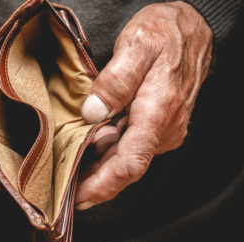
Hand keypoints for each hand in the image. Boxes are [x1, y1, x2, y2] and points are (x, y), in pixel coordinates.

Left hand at [76, 1, 211, 209]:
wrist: (191, 28)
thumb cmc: (166, 33)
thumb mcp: (138, 45)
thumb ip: (115, 81)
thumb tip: (93, 113)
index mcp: (157, 112)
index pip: (130, 163)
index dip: (104, 186)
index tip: (81, 198)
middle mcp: (163, 128)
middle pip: (125, 166)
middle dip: (95, 182)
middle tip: (65, 190)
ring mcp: (162, 128)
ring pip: (126, 157)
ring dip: (99, 168)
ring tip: (70, 173)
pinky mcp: (157, 124)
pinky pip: (130, 146)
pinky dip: (108, 153)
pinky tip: (88, 152)